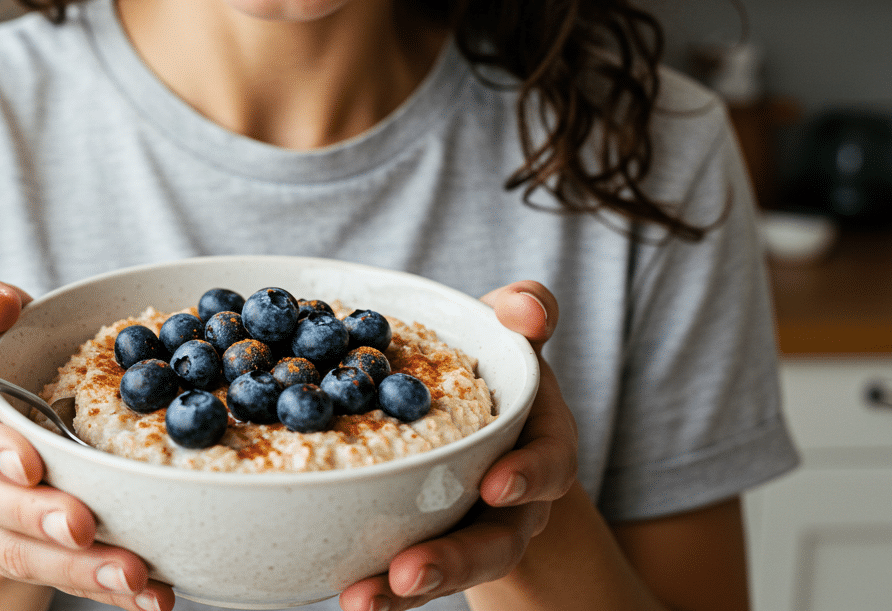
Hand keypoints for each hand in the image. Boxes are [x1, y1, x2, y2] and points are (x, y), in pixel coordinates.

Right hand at [0, 278, 173, 610]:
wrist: (24, 416)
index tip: (30, 464)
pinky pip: (63, 576)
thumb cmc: (18, 359)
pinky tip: (151, 596)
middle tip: (82, 527)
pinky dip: (108, 590)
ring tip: (133, 576)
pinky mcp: (28, 553)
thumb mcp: (5, 323)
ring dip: (79, 569)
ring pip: (24, 552)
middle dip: (37, 518)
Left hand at [339, 281, 578, 610]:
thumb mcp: (511, 332)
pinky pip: (405, 579)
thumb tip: (528, 309)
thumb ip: (525, 310)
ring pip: (448, 572)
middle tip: (408, 572)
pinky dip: (377, 591)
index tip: (495, 487)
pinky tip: (343, 596)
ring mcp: (471, 533)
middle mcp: (514, 502)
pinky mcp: (427, 551)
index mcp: (541, 445)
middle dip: (454, 561)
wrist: (480, 423)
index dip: (527, 477)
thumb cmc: (493, 366)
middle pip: (495, 542)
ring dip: (406, 594)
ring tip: (360, 603)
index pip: (548, 465)